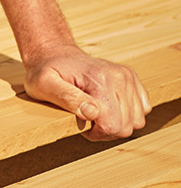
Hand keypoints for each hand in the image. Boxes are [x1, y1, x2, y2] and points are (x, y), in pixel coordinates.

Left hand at [23, 44, 151, 139]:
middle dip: (105, 131)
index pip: (112, 125)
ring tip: (96, 115)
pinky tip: (108, 109)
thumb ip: (67, 98)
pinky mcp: (132, 80)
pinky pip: (142, 109)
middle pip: (126, 126)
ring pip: (137, 121)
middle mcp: (119, 77)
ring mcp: (128, 77)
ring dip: (117, 124)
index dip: (96, 134)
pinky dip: (128, 115)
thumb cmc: (45, 71)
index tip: (80, 125)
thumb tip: (91, 112)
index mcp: (100, 79)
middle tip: (86, 121)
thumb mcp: (44, 84)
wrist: (54, 54)